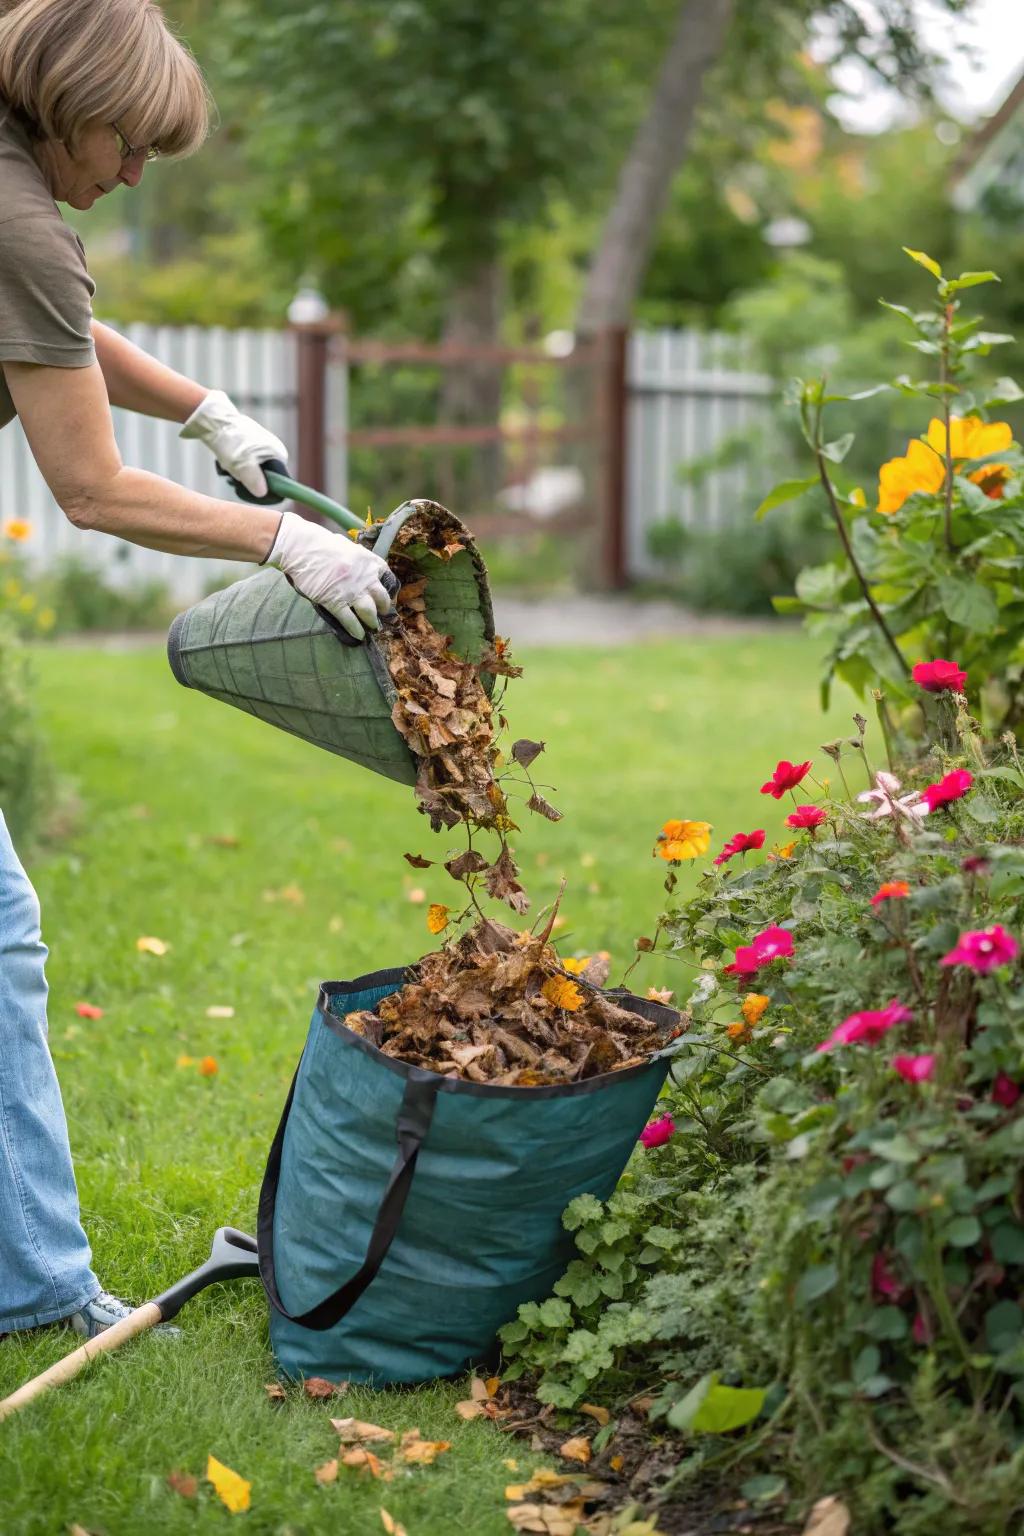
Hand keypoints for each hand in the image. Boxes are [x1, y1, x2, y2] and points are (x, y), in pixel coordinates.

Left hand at [180, 389, 288, 500]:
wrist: (216, 420)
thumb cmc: (232, 442)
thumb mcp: (243, 465)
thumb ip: (255, 481)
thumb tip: (263, 494)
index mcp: (280, 454)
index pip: (279, 481)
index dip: (266, 488)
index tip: (250, 488)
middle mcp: (274, 450)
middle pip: (265, 477)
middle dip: (249, 479)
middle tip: (235, 474)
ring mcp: (262, 446)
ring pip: (253, 470)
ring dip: (240, 473)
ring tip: (228, 465)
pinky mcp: (249, 444)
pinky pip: (245, 462)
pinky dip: (235, 464)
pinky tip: (227, 459)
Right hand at [263, 511, 394, 639]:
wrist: (301, 548)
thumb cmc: (322, 544)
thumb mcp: (348, 547)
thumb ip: (358, 560)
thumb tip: (362, 569)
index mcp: (368, 561)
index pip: (387, 577)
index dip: (388, 589)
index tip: (387, 597)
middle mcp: (364, 577)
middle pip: (381, 597)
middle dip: (383, 608)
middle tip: (381, 613)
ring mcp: (350, 591)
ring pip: (368, 611)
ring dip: (372, 621)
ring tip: (373, 626)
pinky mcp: (334, 601)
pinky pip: (349, 620)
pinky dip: (355, 629)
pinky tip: (358, 635)